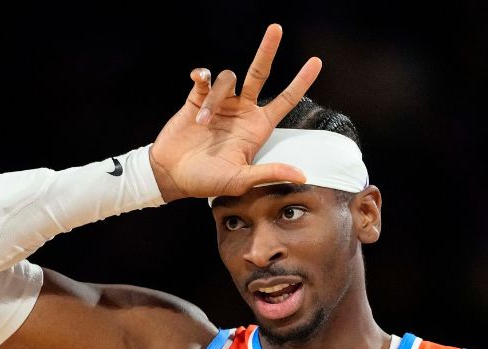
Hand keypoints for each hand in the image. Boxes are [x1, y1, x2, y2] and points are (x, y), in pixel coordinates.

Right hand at [149, 24, 322, 201]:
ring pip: (227, 79)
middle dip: (267, 51)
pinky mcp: (196, 97)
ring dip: (215, 98)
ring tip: (202, 122)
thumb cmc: (206, 181)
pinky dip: (202, 75)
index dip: (301, 82)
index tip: (316, 62)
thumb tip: (302, 176)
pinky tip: (198, 79)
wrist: (170, 174)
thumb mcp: (241, 180)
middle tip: (276, 28)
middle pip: (259, 73)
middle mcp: (241, 111)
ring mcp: (220, 102)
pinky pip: (204, 77)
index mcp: (256, 127)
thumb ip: (269, 173)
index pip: (285, 100)